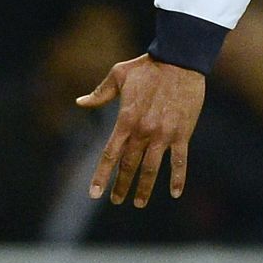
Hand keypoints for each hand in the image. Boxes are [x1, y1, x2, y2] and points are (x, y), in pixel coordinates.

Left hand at [77, 54, 204, 207]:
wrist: (179, 60)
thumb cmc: (147, 66)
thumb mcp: (118, 75)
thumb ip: (100, 93)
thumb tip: (80, 102)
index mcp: (125, 119)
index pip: (110, 154)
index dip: (101, 175)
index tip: (94, 193)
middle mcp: (143, 131)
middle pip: (129, 166)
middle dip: (121, 186)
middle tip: (116, 200)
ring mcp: (163, 134)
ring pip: (152, 169)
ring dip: (144, 188)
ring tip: (138, 202)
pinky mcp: (182, 133)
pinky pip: (179, 161)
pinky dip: (178, 179)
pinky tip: (175, 193)